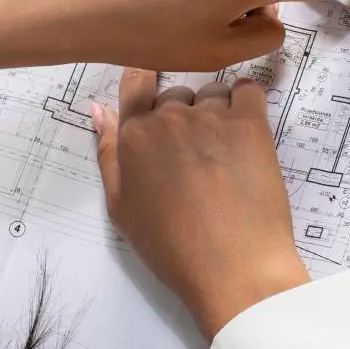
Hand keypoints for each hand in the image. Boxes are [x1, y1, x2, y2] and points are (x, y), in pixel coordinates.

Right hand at [94, 67, 310, 340]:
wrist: (233, 267)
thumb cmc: (172, 248)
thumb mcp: (121, 209)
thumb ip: (107, 153)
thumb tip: (98, 109)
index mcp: (134, 136)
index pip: (134, 83)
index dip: (145, 81)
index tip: (156, 94)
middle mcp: (169, 117)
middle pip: (176, 93)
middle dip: (183, 114)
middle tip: (195, 156)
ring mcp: (212, 115)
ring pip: (212, 92)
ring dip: (217, 111)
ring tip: (225, 153)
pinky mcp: (251, 122)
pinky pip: (248, 90)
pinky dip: (247, 102)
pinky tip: (247, 133)